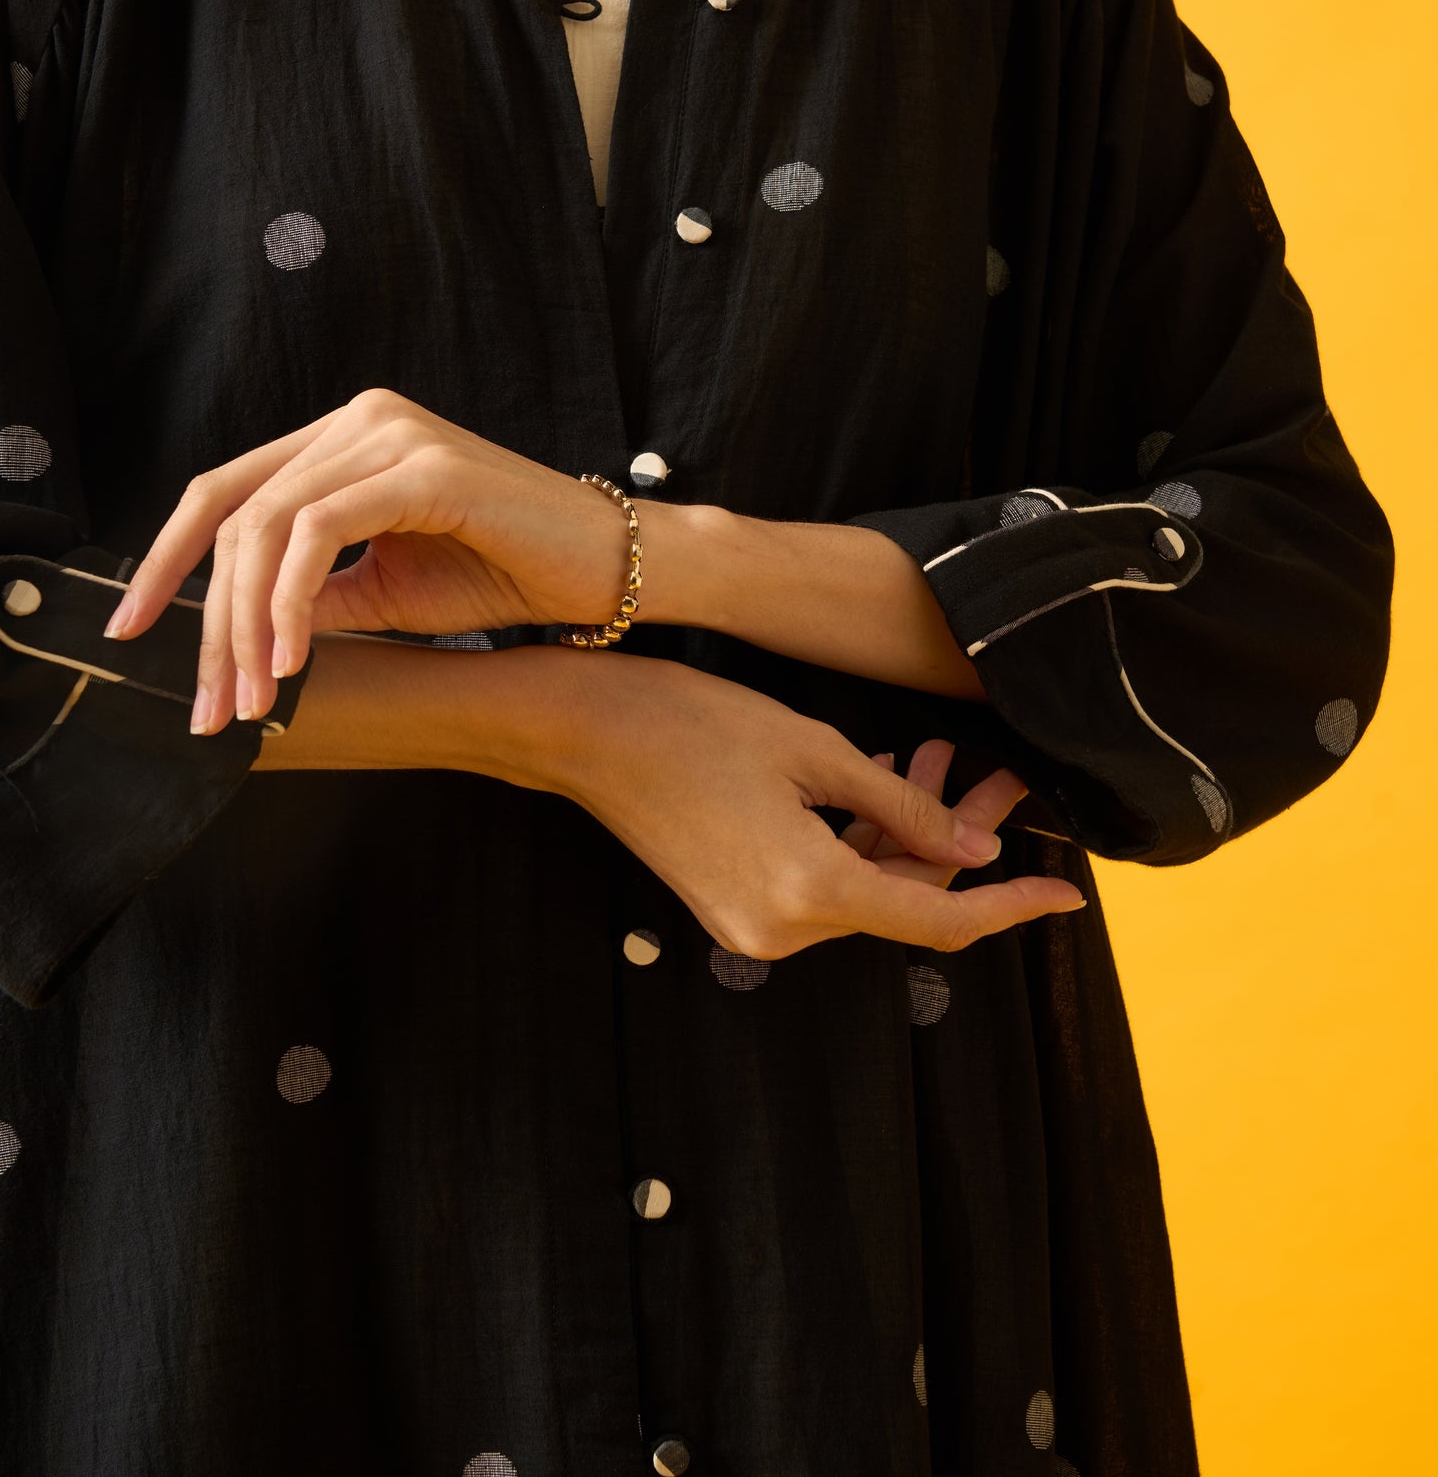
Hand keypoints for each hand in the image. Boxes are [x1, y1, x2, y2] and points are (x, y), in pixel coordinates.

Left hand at [99, 388, 642, 730]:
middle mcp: (360, 419)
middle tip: (205, 701)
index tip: (128, 629)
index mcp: (344, 438)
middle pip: (234, 511)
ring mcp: (390, 434)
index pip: (225, 488)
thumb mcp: (380, 590)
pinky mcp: (423, 467)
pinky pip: (322, 530)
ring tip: (250, 696)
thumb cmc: (501, 572)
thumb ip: (307, 593)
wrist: (600, 570)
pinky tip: (293, 658)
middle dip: (205, 616)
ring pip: (267, 523)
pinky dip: (293, 599)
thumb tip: (226, 631)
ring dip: (245, 622)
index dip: (166, 559)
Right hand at [557, 654, 1087, 956]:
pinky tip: (885, 781)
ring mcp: (751, 926)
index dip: (1011, 908)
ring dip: (906, 835)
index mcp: (810, 891)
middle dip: (956, 843)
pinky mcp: (732, 908)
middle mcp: (782, 929)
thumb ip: (905, 808)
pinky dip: (858, 843)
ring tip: (936, 756)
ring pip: (864, 890)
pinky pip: (820, 886)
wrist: (584, 732)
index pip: (940, 920)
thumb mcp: (814, 750)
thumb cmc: (694, 723)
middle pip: (903, 900)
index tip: (1069, 890)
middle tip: (997, 776)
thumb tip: (974, 853)